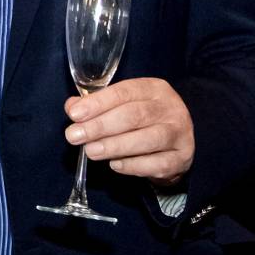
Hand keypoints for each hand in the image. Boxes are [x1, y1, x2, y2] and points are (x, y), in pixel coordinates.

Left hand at [65, 76, 194, 185]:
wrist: (177, 142)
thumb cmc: (143, 120)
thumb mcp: (122, 104)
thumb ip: (97, 104)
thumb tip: (72, 108)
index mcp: (154, 89)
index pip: (124, 92)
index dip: (97, 103)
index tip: (74, 114)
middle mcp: (170, 109)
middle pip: (134, 115)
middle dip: (100, 126)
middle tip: (74, 136)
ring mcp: (180, 134)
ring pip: (148, 139)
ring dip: (115, 146)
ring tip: (91, 151)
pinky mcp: (182, 159)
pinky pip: (157, 164)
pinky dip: (133, 165)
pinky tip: (115, 165)